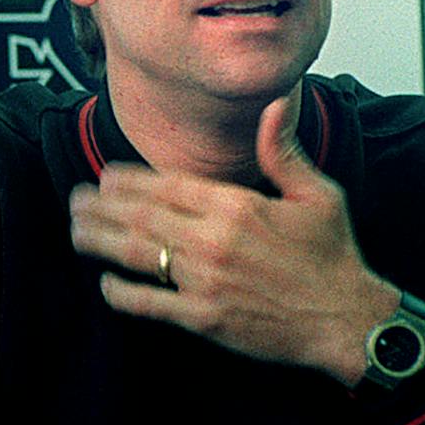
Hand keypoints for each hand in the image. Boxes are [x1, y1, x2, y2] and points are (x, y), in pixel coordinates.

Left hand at [68, 94, 397, 383]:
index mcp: (237, 205)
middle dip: (101, 206)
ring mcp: (206, 280)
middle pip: (141, 215)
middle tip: (75, 201)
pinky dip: (122, 292)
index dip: (128, 181)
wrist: (349, 320)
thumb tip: (276, 103)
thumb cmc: (333, 257)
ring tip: (76, 231)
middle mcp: (215, 240)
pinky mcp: (204, 318)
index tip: (105, 178)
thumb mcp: (318, 195)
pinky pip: (149, 302)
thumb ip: (284, 151)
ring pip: (136, 253)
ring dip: (99, 240)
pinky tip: (106, 282)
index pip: (166, 185)